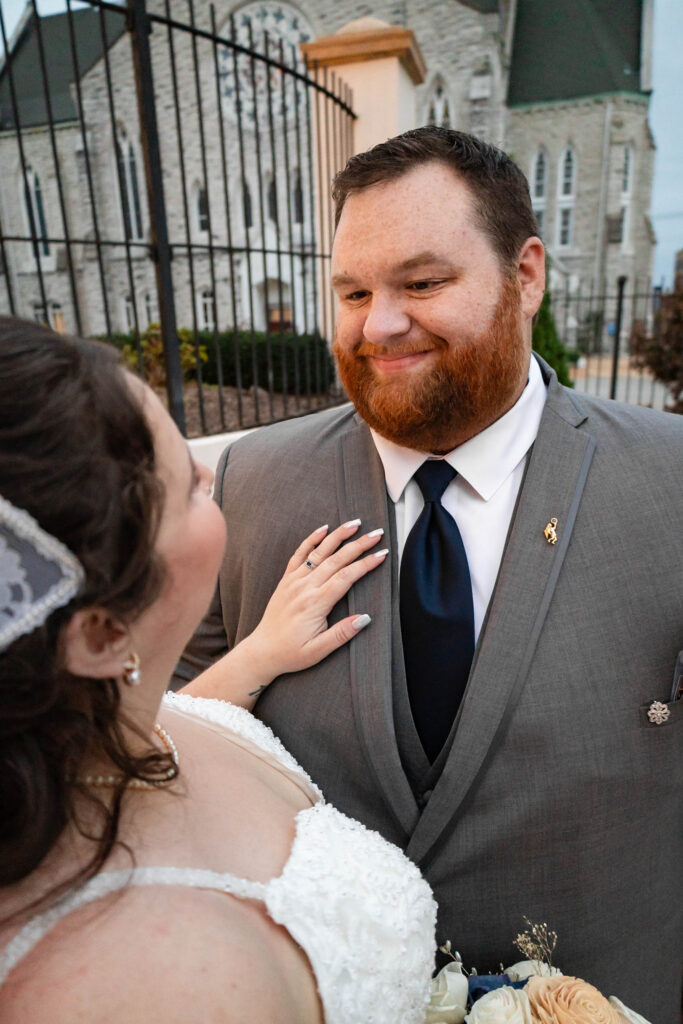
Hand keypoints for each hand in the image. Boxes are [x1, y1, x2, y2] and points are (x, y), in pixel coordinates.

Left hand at [240, 519, 387, 683]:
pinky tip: (323, 529)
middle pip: (337, 560)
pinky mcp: (286, 580)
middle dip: (359, 545)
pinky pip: (299, 555)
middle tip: (377, 535)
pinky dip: (311, 540)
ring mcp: (294, 581)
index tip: (381, 555)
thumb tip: (365, 618)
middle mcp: (304, 588)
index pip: (346, 577)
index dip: (365, 564)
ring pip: (319, 552)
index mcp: (315, 603)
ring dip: (338, 536)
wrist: (262, 651)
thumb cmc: (290, 653)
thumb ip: (342, 634)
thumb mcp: (318, 650)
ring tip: (355, 523)